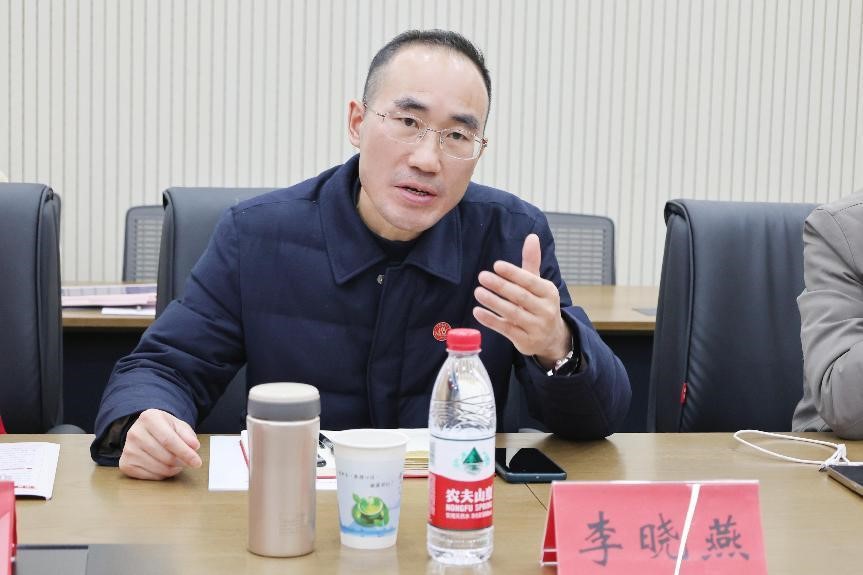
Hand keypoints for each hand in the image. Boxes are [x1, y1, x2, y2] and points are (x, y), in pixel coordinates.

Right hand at [119, 409, 201, 479]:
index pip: (169, 440)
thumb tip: (194, 447)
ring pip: (159, 468)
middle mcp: (135, 433)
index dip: (185, 453)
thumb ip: (187, 435)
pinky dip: (162, 475)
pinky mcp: (125, 464)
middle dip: (181, 462)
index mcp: (149, 418)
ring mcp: (128, 449)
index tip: (197, 462)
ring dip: (173, 469)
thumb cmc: (164, 428)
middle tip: (188, 462)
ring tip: (176, 462)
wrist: (145, 431)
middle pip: (165, 456)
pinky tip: (165, 466)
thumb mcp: (178, 425)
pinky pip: (150, 477)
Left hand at [473, 234, 571, 368]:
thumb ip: (532, 262)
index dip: (513, 273)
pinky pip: (506, 329)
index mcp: (549, 292)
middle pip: (520, 296)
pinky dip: (491, 320)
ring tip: (478, 292)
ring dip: (493, 302)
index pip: (530, 281)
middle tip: (482, 276)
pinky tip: (477, 311)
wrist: (552, 338)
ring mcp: (536, 327)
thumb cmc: (540, 304)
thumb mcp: (538, 284)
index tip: (496, 265)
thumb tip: (532, 236)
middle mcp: (546, 310)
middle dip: (501, 286)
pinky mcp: (526, 341)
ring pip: (513, 313)